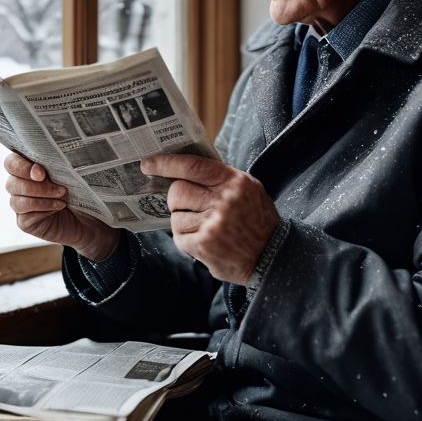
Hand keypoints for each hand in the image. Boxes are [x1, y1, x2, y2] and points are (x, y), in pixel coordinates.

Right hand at [4, 152, 118, 261]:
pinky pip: (25, 215)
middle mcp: (18, 185)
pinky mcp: (24, 221)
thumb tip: (48, 160)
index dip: (22, 167)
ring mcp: (20, 204)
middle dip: (35, 186)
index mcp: (25, 167)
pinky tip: (59, 207)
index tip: (41, 172)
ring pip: (17, 201)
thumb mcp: (69, 172)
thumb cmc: (77, 189)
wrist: (88, 215)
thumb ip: (55, 163)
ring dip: (42, 197)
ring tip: (63, 197)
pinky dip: (44, 209)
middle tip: (59, 188)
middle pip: (11, 183)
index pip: (11, 163)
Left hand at [141, 154, 278, 283]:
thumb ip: (219, 177)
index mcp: (234, 182)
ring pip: (175, 216)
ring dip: (183, 222)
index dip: (166, 163)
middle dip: (177, 199)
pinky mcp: (204, 245)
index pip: (192, 166)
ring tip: (204, 227)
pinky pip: (178, 236)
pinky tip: (203, 240)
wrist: (273, 256)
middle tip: (190, 206)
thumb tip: (182, 167)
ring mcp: (213, 224)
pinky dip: (186, 239)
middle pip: (178, 191)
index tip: (148, 163)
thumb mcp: (247, 188)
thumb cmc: (256, 219)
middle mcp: (224, 201)